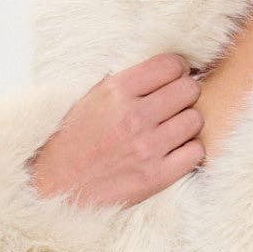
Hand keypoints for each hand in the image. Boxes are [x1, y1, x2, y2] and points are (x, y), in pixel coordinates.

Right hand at [26, 52, 204, 208]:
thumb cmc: (73, 140)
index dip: (178, 69)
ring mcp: (147, 148)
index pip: (171, 65)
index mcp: (116, 91)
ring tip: (172, 128)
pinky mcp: (156, 176)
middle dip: (184, 94)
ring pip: (195, 120)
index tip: (174, 76)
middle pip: (189, 90)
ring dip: (187, 122)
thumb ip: (126, 82)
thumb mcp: (91, 98)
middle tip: (174, 103)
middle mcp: (134, 117)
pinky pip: (196, 152)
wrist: (56, 186)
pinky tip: (175, 150)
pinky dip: (189, 150)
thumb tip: (165, 68)